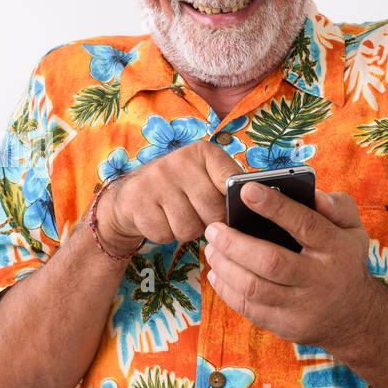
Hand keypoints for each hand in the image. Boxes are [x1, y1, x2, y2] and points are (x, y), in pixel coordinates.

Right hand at [96, 141, 241, 246]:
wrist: (130, 196)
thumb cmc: (179, 189)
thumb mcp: (204, 178)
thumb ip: (228, 187)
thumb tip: (257, 203)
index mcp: (203, 152)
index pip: (231, 182)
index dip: (232, 203)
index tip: (228, 209)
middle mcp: (178, 161)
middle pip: (212, 211)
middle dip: (207, 222)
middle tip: (197, 214)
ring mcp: (155, 180)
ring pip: (188, 227)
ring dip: (185, 231)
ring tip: (177, 216)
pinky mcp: (136, 200)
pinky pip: (164, 235)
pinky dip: (164, 235)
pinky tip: (159, 219)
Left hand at [202, 183, 382, 352]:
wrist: (354, 317)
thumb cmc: (343, 260)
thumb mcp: (352, 229)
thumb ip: (336, 206)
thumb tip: (313, 194)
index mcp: (336, 249)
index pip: (305, 224)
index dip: (274, 206)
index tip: (246, 190)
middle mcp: (320, 280)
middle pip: (270, 262)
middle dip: (234, 243)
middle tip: (213, 228)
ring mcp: (302, 307)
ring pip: (253, 288)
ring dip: (224, 266)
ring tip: (211, 248)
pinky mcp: (286, 326)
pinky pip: (248, 309)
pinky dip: (226, 289)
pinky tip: (217, 272)